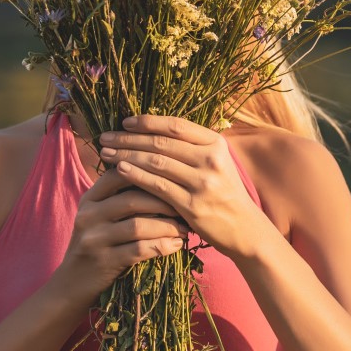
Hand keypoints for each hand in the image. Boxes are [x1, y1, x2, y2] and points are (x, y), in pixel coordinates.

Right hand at [52, 165, 190, 300]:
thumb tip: (164, 179)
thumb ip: (121, 198)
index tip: (176, 180)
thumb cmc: (96, 244)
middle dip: (165, 203)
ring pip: (138, 226)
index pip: (120, 174)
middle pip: (133, 199)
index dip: (150, 173)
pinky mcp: (103, 261)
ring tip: (184, 229)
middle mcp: (89, 215)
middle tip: (186, 208)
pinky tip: (176, 245)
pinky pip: (139, 250)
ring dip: (167, 227)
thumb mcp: (99, 217)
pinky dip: (162, 246)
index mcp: (90, 198)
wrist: (72, 284)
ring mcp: (94, 239)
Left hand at [96, 114, 272, 259]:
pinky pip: (157, 186)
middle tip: (106, 137)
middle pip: (162, 143)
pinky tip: (120, 170)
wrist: (244, 228)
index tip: (125, 122)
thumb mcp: (218, 163)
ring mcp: (202, 183)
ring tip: (106, 153)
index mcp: (216, 144)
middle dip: (129, 138)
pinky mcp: (192, 205)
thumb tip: (154, 131)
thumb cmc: (224, 193)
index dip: (148, 122)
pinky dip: (136, 175)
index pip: (176, 126)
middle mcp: (211, 160)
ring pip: (156, 162)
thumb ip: (193, 147)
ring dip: (126, 155)